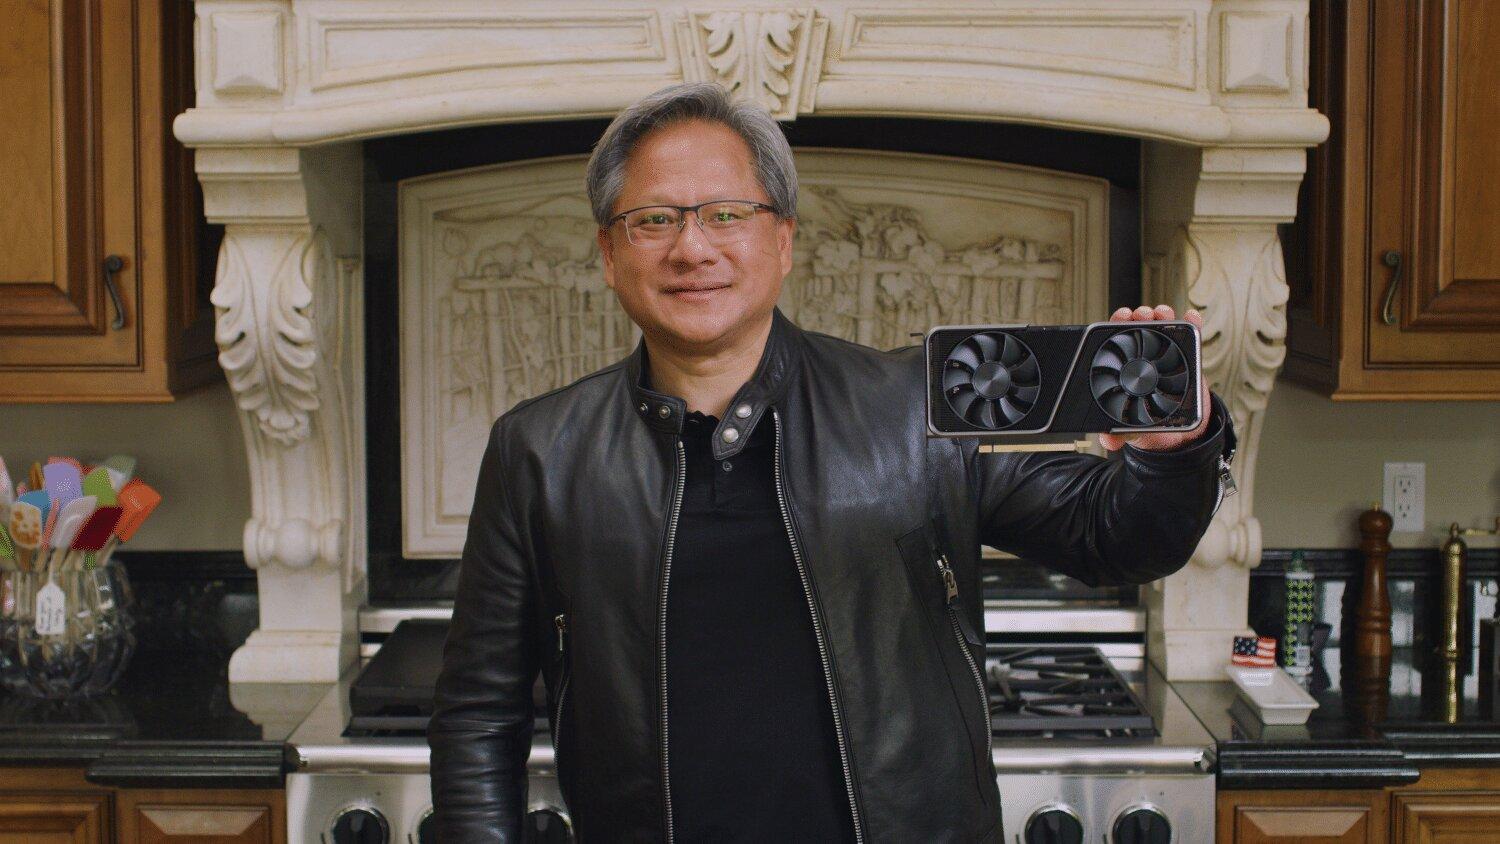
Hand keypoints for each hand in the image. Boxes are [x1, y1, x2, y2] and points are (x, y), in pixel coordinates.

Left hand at [1097, 304, 1210, 452]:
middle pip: (1140, 328)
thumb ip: (1118, 433)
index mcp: (1126, 368)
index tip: (1120, 316)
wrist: (1180, 433)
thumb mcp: (1131, 429)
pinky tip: (1192, 316)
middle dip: (1141, 315)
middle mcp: (1145, 358)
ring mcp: (1166, 356)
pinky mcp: (1188, 359)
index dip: (1116, 325)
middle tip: (1142, 315)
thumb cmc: (1150, 422)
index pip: (1117, 341)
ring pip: (1164, 328)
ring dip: (1163, 315)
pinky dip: (1192, 323)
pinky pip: (1191, 337)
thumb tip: (1108, 441)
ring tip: (1163, 314)